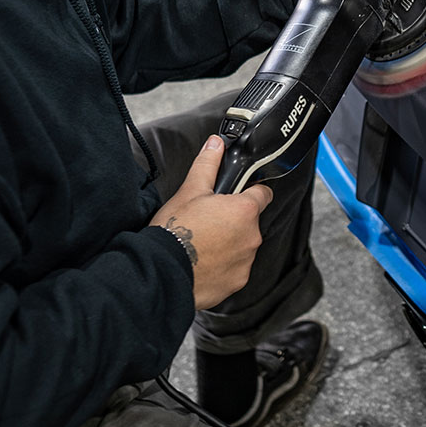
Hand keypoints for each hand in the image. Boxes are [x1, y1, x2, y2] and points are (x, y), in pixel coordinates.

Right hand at [149, 136, 272, 309]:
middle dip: (235, 219)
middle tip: (209, 219)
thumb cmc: (175, 232)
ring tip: (203, 242)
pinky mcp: (237, 281)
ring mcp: (246, 261)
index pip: (263, 193)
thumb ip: (208, 164)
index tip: (240, 192)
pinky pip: (236, 268)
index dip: (252, 189)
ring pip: (243, 245)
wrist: (161, 273)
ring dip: (230, 242)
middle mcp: (252, 236)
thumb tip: (216, 145)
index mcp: (245, 210)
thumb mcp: (190, 190)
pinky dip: (224, 265)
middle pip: (250, 221)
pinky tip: (204, 261)